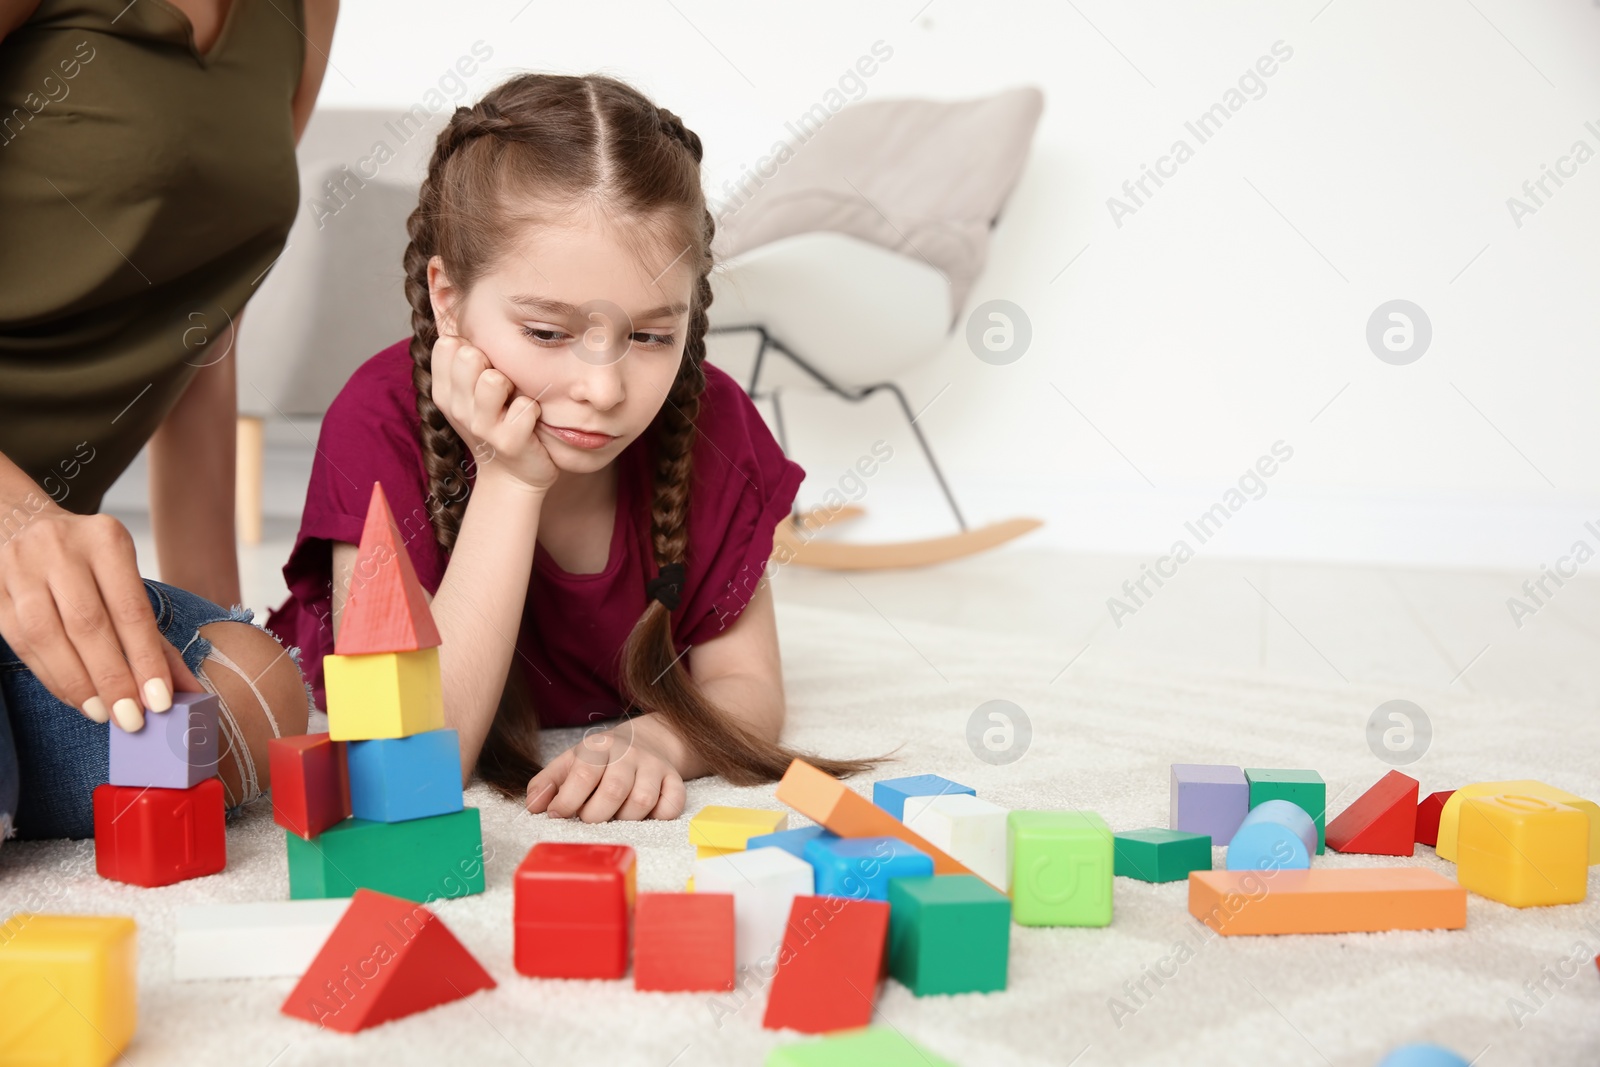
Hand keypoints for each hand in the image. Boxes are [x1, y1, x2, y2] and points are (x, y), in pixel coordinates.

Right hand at [0, 507, 202, 731]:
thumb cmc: (86, 561)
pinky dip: (52, 676)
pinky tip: (75, 697)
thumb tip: (188, 690)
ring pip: (49, 637)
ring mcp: (21, 569)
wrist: (22, 524)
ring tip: (104, 713)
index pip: (130, 609)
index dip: (145, 658)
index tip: (161, 700)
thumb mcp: (124, 579)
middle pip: (89, 625)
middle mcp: (61, 550)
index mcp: (106, 540)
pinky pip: (23, 643)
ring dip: (79, 683)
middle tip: (132, 718)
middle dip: (113, 678)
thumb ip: (154, 635)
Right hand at [430, 333, 558, 493]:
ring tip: (514, 402)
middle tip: (503, 388)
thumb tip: (446, 295)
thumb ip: (464, 354)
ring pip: (494, 380)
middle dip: (492, 363)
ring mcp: (481, 428)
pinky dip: (534, 411)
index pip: (447, 344)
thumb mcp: (472, 390)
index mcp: (444, 391)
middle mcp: (456, 408)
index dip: (472, 347)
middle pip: (469, 355)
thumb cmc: (497, 423)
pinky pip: (526, 407)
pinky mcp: (509, 443)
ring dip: (513, 387)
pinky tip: (531, 422)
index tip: (484, 368)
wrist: (515, 475)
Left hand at [525, 716, 687, 821]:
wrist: (644, 741)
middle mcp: (629, 753)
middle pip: (614, 791)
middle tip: (588, 818)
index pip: (583, 776)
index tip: (558, 814)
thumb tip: (534, 808)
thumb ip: (545, 784)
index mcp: (599, 746)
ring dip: (624, 819)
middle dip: (595, 815)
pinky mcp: (674, 780)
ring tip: (614, 815)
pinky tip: (643, 815)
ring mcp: (654, 766)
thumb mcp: (569, 763)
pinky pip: (671, 806)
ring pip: (642, 802)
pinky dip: (658, 816)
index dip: (567, 802)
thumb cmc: (599, 760)